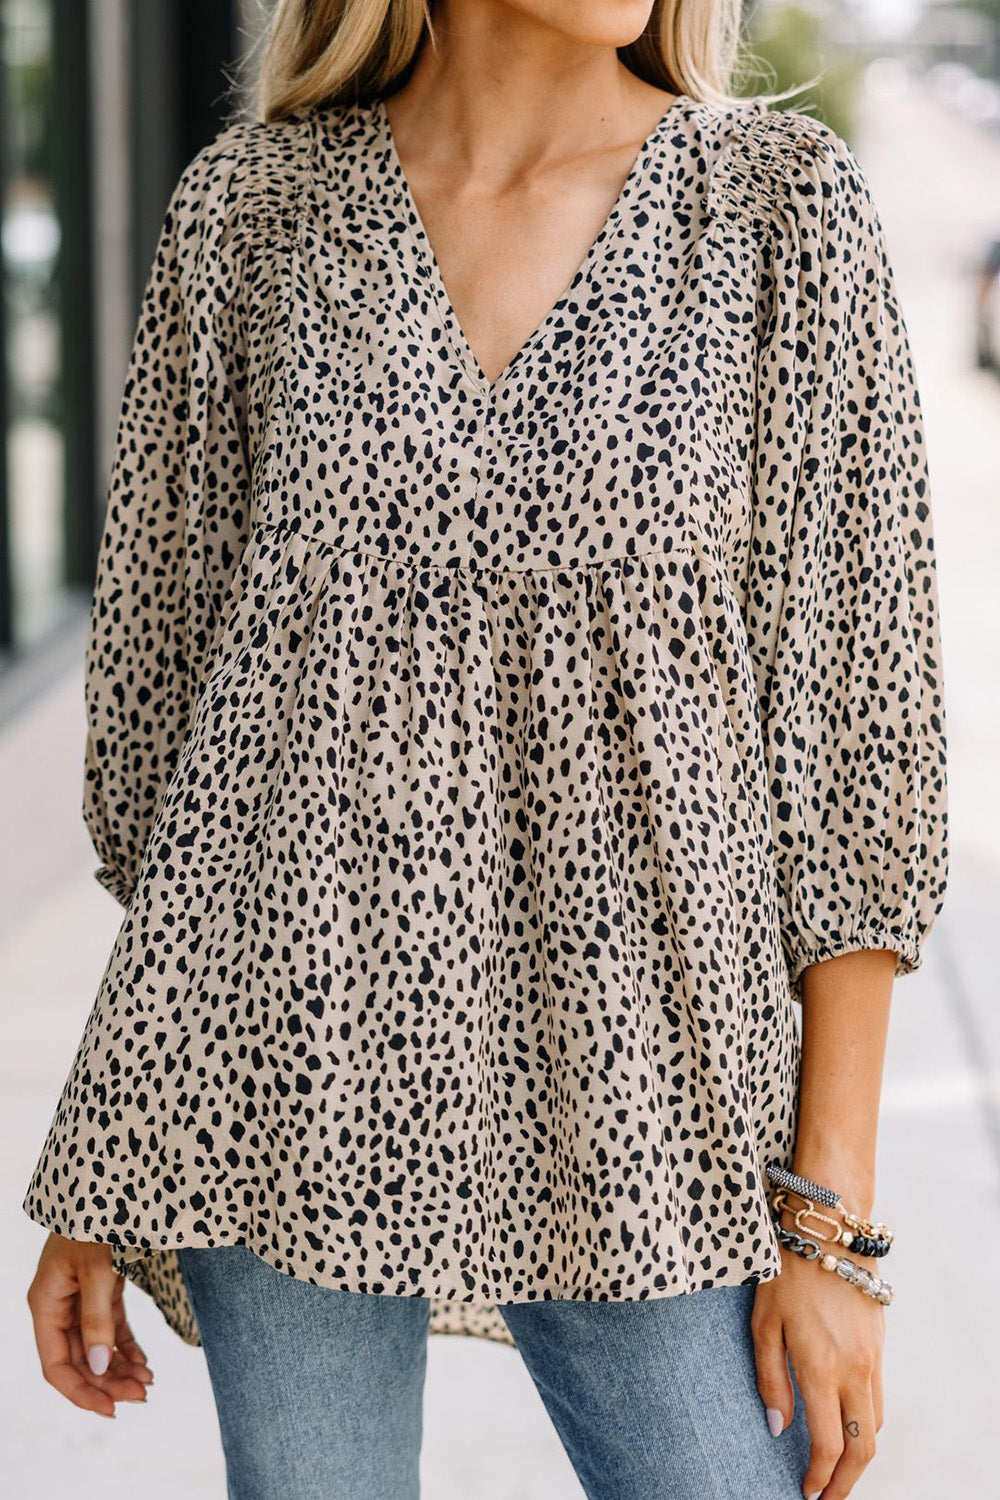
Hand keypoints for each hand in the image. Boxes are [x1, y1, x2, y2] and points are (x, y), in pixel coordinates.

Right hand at [26, 1232, 154, 1417]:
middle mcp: (58, 1306)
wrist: (111, 1181)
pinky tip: (144, 1364)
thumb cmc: (98, 1220)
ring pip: (96, 1348)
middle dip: (108, 1382)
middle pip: (78, 1360)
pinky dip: (126, 1348)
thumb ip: (97, 1318)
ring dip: (119, 1369)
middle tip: (143, 1395)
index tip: (112, 1410)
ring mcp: (79, 1298)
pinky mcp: (101, 1290)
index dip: (82, 1392)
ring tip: (148, 1383)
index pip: (56, 1365)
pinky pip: (109, 1329)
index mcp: (46, 1303)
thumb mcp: (98, 1269)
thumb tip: (100, 1367)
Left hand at [751, 1232, 884, 1498]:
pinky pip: (878, 1394)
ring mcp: (872, 1356)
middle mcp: (854, 1368)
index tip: (807, 1493)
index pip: (829, 1444)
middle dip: (848, 1481)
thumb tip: (778, 1428)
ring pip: (875, 1422)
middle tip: (827, 1496)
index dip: (819, 1478)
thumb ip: (770, 1379)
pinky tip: (847, 1420)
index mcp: (821, 1367)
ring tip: (836, 1466)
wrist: (829, 1227)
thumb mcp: (763, 1323)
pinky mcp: (880, 1342)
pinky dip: (866, 1420)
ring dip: (860, 1452)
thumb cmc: (785, 1271)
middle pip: (864, 1446)